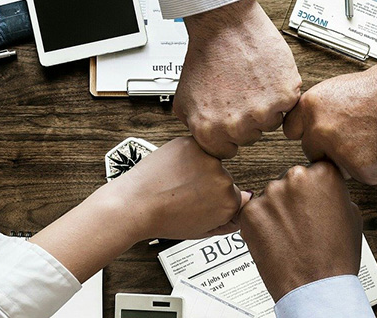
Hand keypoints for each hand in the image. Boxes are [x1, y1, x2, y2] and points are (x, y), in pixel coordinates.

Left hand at [102, 137, 250, 239]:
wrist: (134, 205)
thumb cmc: (162, 220)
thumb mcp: (200, 230)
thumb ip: (227, 221)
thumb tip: (242, 208)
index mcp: (229, 203)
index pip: (234, 196)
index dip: (215, 201)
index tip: (202, 203)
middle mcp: (223, 179)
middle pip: (223, 178)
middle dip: (207, 184)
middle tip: (185, 195)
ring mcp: (208, 160)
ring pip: (209, 162)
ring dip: (197, 168)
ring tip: (176, 183)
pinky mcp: (192, 144)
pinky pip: (195, 148)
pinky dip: (185, 156)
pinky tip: (173, 171)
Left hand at [174, 0, 301, 158]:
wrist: (224, 26)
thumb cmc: (205, 56)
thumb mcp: (184, 99)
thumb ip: (195, 127)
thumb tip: (206, 141)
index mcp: (209, 131)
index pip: (226, 151)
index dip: (228, 134)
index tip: (229, 117)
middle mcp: (236, 126)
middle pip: (250, 138)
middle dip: (246, 119)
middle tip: (240, 93)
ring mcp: (262, 112)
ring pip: (271, 123)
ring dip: (266, 107)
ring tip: (252, 83)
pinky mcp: (284, 96)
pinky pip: (287, 106)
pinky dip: (280, 92)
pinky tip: (265, 77)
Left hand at [238, 162, 361, 300]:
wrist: (315, 287)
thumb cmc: (335, 257)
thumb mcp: (352, 215)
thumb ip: (335, 194)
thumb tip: (324, 190)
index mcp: (323, 174)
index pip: (314, 170)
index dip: (314, 189)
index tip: (314, 201)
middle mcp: (295, 178)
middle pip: (290, 181)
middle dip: (293, 199)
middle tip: (302, 223)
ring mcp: (270, 194)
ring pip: (271, 196)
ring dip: (276, 211)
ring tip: (290, 235)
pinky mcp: (250, 212)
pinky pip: (253, 212)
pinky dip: (260, 225)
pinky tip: (275, 240)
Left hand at [283, 60, 376, 184]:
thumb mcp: (335, 89)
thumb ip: (316, 111)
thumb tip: (304, 128)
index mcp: (310, 107)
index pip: (291, 132)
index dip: (307, 132)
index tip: (317, 133)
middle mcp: (320, 130)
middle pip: (312, 152)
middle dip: (328, 148)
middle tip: (353, 134)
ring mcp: (339, 152)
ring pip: (335, 167)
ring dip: (349, 159)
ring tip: (370, 136)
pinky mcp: (362, 169)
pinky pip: (361, 175)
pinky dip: (372, 166)